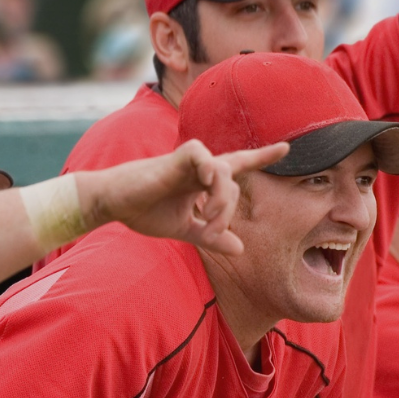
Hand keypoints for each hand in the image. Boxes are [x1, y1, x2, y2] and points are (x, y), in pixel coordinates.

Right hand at [77, 140, 290, 254]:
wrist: (111, 204)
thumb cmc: (143, 211)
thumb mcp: (183, 229)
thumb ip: (210, 236)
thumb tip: (240, 248)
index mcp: (202, 180)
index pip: (238, 164)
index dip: (262, 156)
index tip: (287, 149)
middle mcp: (199, 168)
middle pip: (233, 176)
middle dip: (229, 207)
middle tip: (213, 230)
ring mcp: (188, 162)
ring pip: (223, 169)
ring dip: (222, 198)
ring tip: (208, 219)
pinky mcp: (174, 159)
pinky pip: (201, 154)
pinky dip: (208, 167)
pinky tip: (205, 182)